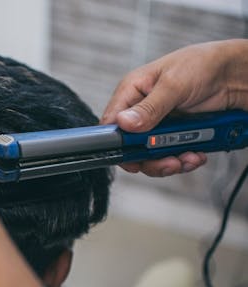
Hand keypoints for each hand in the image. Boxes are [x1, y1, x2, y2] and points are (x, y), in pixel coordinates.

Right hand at [102, 39, 247, 176]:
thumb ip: (149, 107)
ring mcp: (158, 125)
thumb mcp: (174, 84)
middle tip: (170, 162)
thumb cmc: (203, 64)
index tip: (132, 158)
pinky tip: (196, 154)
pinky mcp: (174, 135)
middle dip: (150, 159)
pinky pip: (170, 156)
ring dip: (170, 162)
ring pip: (150, 156)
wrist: (237, 74)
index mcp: (132, 92)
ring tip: (189, 158)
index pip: (112, 124)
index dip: (118, 144)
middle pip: (131, 146)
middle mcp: (141, 110)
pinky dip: (183, 160)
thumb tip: (124, 123)